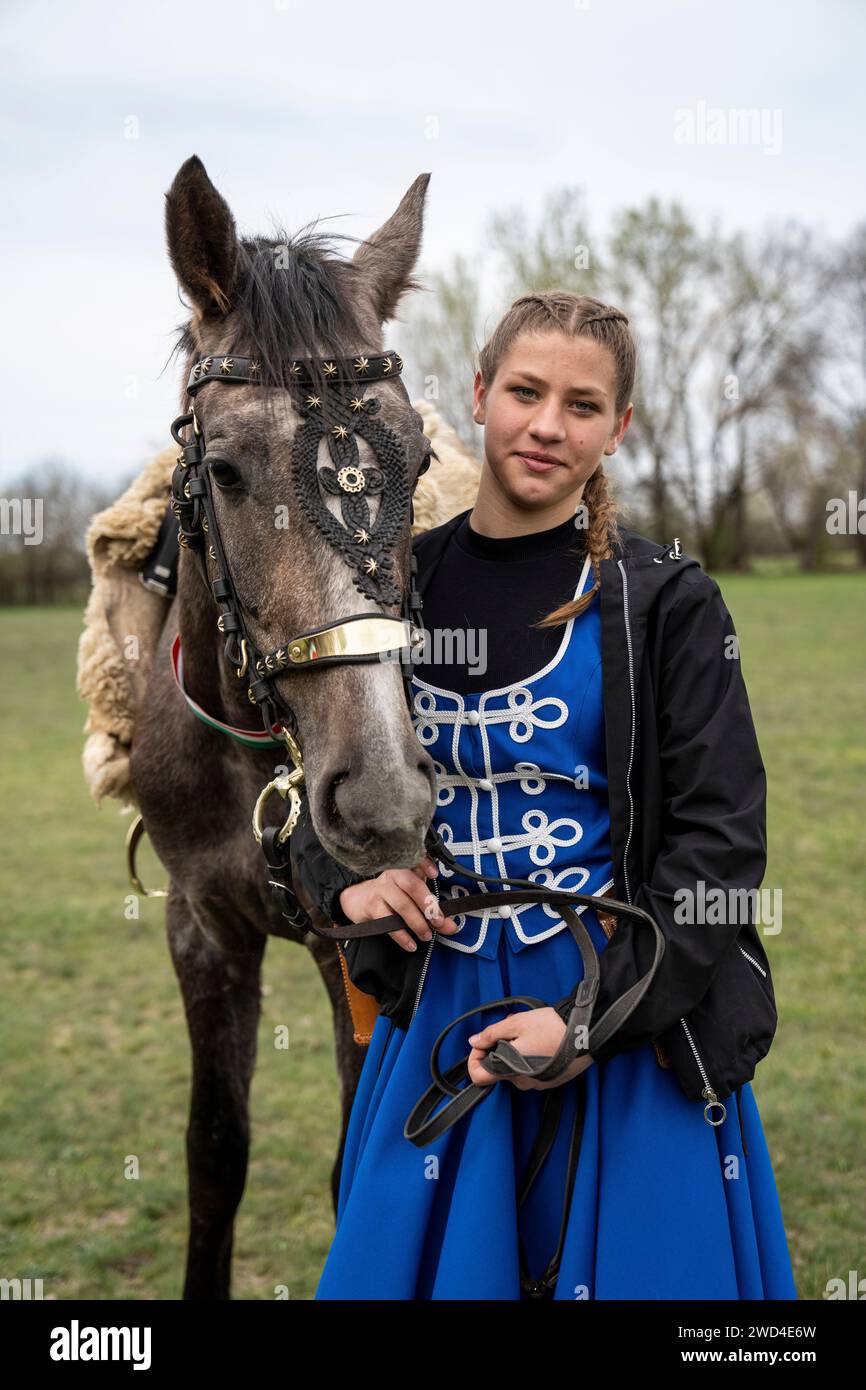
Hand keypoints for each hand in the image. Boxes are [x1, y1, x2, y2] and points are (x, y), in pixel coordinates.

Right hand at [338, 858, 460, 951]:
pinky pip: (388, 922)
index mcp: (405, 868)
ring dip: (417, 922)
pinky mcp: (372, 906)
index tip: (435, 874)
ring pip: (401, 904)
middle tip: (438, 921)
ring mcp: (380, 889)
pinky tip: (411, 944)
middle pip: (411, 884)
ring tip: (426, 935)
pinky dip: (401, 935)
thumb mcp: (412, 896)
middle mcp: (392, 875)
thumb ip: (432, 909)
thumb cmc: (392, 895)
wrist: (359, 899)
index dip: (426, 864)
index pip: (416, 860)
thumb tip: (451, 926)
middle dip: (428, 904)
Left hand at [467, 1007, 594, 1090]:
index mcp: (510, 1070)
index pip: (478, 1077)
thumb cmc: (551, 1027)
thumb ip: (491, 1034)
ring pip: (516, 1068)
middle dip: (501, 1047)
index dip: (475, 1058)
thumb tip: (474, 1042)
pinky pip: (531, 1071)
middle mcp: (522, 1082)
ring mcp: (537, 1084)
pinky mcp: (550, 1082)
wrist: (587, 1034)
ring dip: (516, 1050)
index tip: (483, 1043)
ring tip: (530, 1031)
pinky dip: (530, 1057)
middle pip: (499, 1068)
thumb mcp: (517, 1023)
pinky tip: (542, 1040)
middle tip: (513, 1028)